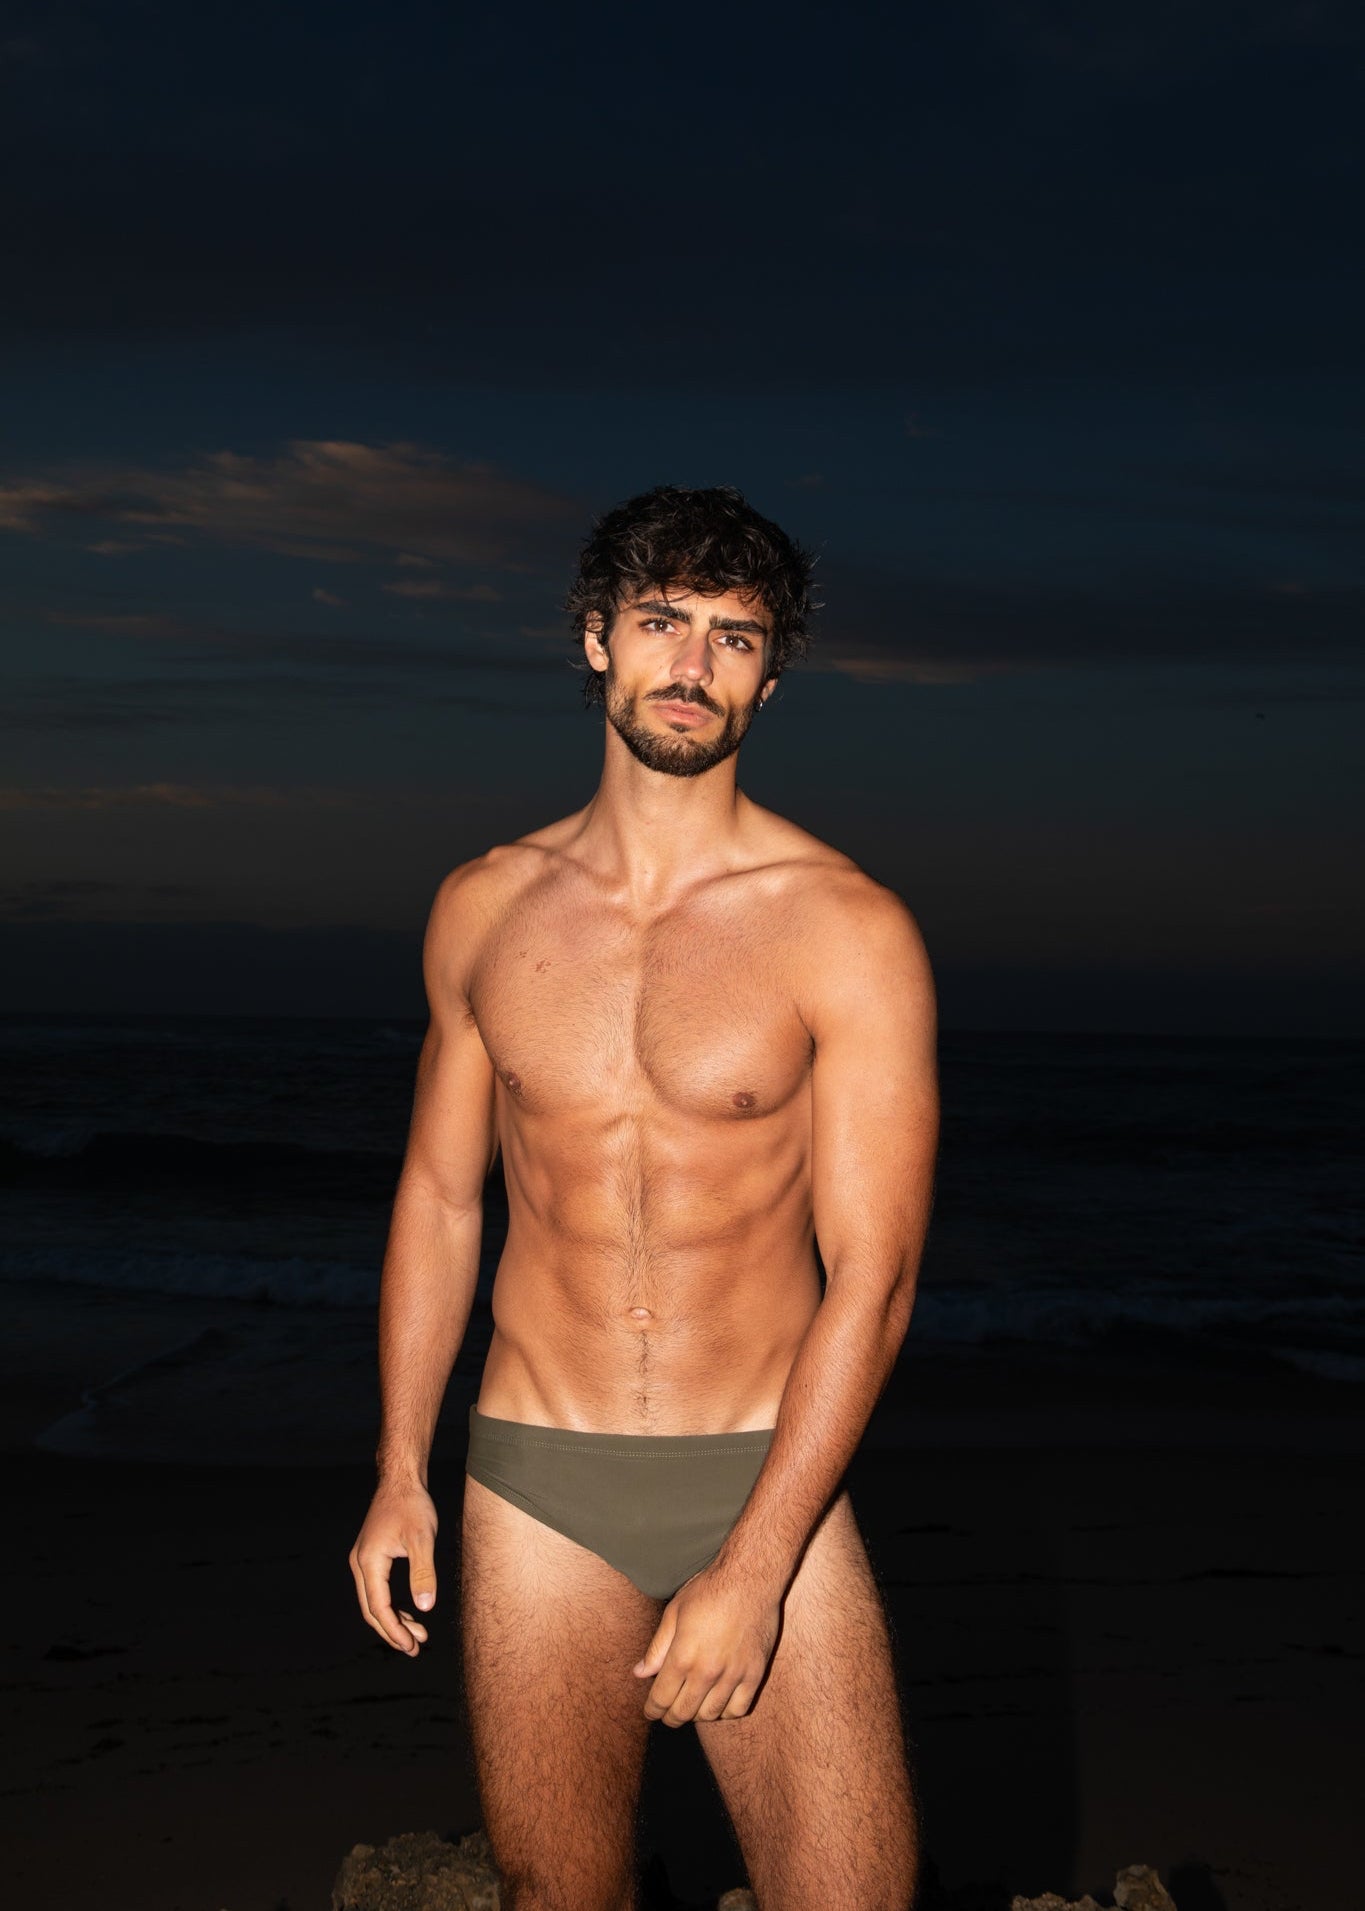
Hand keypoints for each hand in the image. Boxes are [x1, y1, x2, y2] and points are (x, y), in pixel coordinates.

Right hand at [349, 1480, 437, 1654]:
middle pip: (372, 1609)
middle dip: (393, 1631)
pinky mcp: (370, 1556)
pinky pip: (377, 1589)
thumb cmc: (412, 1505)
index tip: (411, 1647)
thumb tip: (424, 1608)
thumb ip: (423, 1573)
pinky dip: (392, 1605)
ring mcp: (363, 1560)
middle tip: (415, 1649)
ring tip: (418, 1635)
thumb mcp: (422, 1539)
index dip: (394, 1631)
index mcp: (369, 1562)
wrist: (400, 1480)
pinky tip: (409, 1613)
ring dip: (394, 1620)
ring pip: (374, 1601)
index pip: (378, 1607)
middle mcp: (360, 1564)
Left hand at [633, 1565, 780, 1725]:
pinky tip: (719, 1702)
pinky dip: (725, 1712)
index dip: (653, 1710)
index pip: (661, 1699)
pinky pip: (738, 1709)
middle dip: (671, 1717)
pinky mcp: (754, 1674)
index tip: (651, 1712)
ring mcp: (733, 1675)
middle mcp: (707, 1671)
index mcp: (682, 1656)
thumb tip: (639, 1673)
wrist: (749, 1578)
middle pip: (684, 1712)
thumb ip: (657, 1648)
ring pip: (710, 1714)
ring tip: (692, 1705)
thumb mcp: (674, 1613)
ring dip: (697, 1715)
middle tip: (668, 1713)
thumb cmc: (708, 1591)